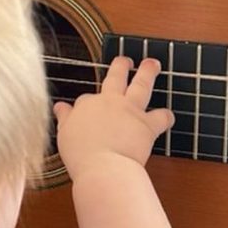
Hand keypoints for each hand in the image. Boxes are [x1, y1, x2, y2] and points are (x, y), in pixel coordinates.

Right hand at [53, 57, 173, 180]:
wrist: (103, 167)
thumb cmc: (81, 155)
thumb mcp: (64, 134)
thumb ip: (65, 118)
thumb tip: (60, 107)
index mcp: (88, 105)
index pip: (86, 99)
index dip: (86, 104)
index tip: (84, 108)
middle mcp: (110, 102)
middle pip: (115, 77)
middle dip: (120, 66)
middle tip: (125, 60)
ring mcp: (130, 111)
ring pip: (141, 85)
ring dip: (148, 72)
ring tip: (153, 63)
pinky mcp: (148, 125)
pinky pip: (162, 117)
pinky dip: (166, 116)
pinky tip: (167, 116)